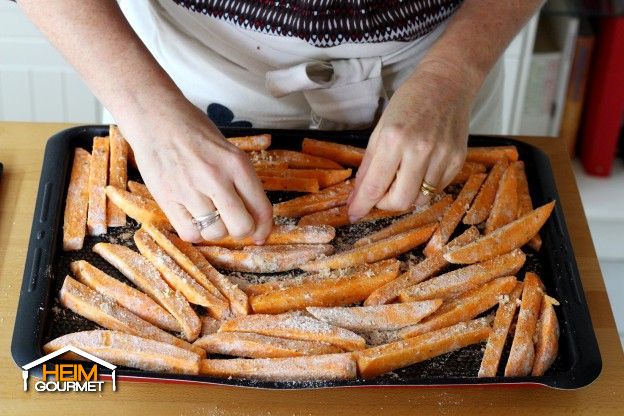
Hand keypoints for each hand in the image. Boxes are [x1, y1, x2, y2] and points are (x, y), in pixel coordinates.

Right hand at [119, 97, 272, 242]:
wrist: (155, 117)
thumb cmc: (194, 132)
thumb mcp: (228, 150)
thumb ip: (242, 181)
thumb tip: (255, 217)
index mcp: (237, 164)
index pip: (261, 208)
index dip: (264, 228)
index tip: (260, 235)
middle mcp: (216, 178)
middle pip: (242, 227)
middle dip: (241, 231)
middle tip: (232, 223)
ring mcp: (190, 189)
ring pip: (216, 233)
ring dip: (215, 230)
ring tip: (208, 215)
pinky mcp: (167, 198)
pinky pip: (190, 233)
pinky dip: (194, 231)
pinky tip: (192, 217)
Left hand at [347, 64, 474, 221]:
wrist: (447, 84)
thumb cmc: (409, 102)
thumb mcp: (380, 129)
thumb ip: (368, 165)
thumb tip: (357, 195)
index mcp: (394, 139)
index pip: (374, 186)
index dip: (362, 205)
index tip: (353, 214)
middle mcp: (420, 150)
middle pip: (400, 201)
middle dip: (385, 204)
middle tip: (380, 193)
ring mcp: (442, 156)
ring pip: (420, 199)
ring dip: (406, 195)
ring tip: (402, 176)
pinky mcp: (457, 160)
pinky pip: (436, 189)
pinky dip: (423, 186)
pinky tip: (420, 168)